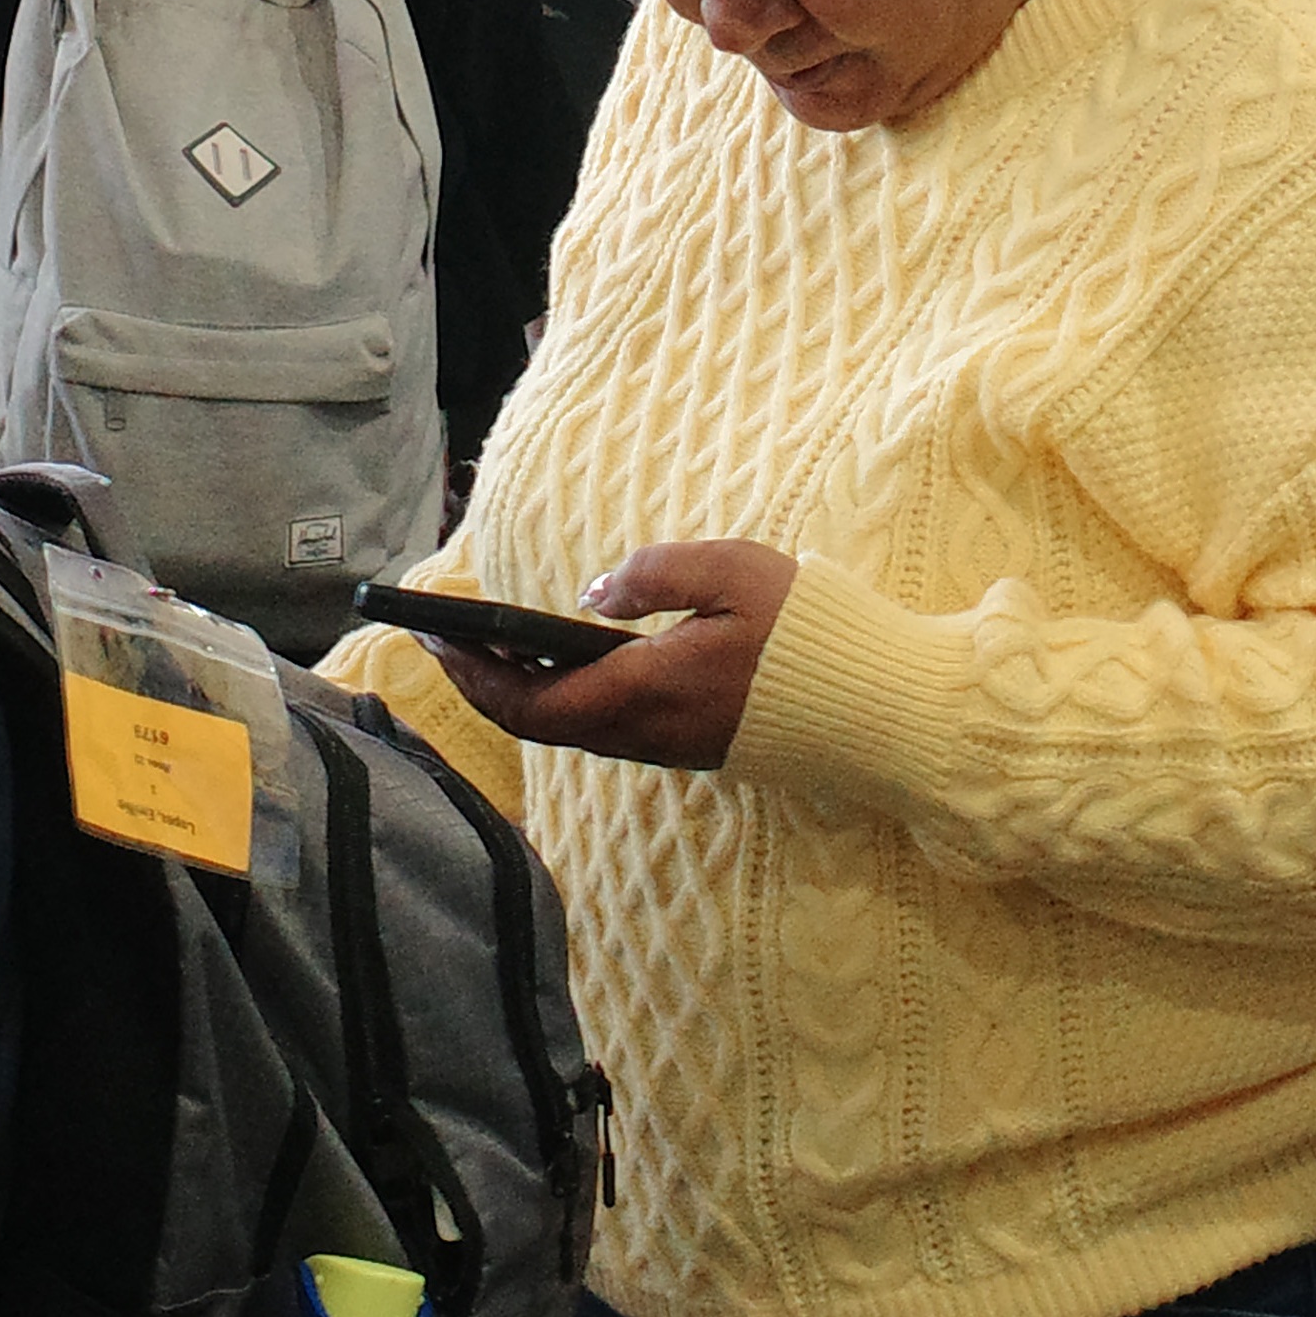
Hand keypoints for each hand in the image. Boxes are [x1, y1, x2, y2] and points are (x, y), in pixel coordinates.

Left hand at [419, 539, 795, 770]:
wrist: (883, 707)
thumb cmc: (812, 635)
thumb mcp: (733, 572)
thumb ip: (652, 575)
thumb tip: (592, 597)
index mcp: (643, 692)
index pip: (527, 702)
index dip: (471, 673)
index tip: (432, 635)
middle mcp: (647, 732)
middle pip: (540, 722)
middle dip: (485, 680)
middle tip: (450, 637)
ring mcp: (673, 744)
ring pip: (575, 727)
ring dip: (527, 689)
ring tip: (501, 640)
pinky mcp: (698, 743)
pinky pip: (612, 726)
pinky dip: (571, 695)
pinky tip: (575, 659)